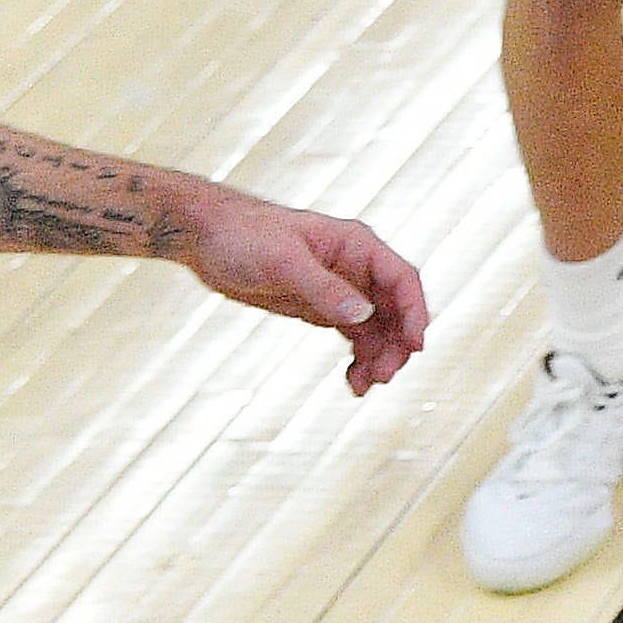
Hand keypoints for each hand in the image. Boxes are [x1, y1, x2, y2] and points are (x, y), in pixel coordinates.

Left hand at [168, 182, 430, 393]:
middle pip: (394, 309)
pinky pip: (354, 334)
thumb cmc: (244, 236)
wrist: (208, 238)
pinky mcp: (320, 307)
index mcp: (356, 246)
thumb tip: (362, 315)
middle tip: (381, 377)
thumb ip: (323, 288)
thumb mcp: (282, 262)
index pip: (402, 279)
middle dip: (395, 343)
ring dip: (379, 356)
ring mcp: (340, 289)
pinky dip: (359, 358)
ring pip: (377, 327)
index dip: (415, 312)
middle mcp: (355, 268)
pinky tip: (353, 380)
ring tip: (365, 386)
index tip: (415, 346)